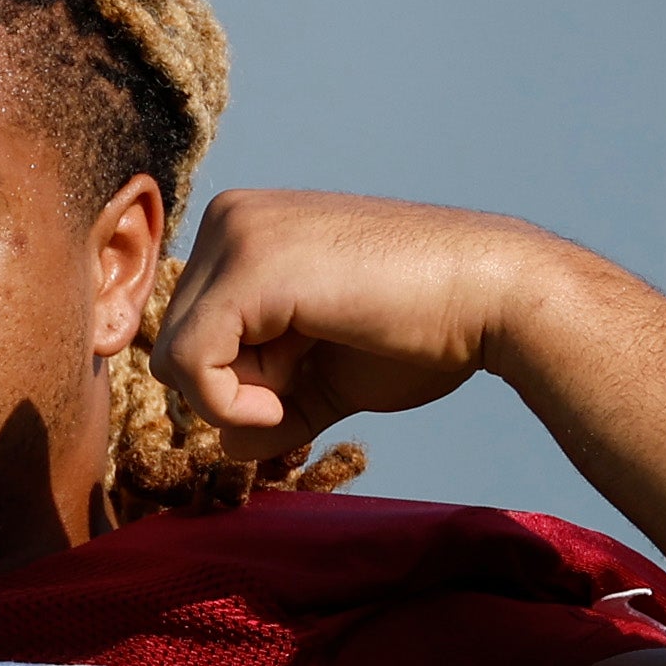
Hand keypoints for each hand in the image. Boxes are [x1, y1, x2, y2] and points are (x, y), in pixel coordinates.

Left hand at [152, 189, 568, 457]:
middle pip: (174, 344)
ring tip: (302, 383)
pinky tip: (285, 399)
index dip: (235, 381)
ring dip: (232, 399)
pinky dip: (228, 403)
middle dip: (233, 389)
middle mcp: (231, 217)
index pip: (192, 330)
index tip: (299, 379)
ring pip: (172, 356)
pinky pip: (189, 362)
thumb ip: (272, 405)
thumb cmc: (424, 332)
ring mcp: (238, 234)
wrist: (493, 299)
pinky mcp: (249, 267)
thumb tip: (224, 447)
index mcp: (246, 230)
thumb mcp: (325, 375)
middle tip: (304, 380)